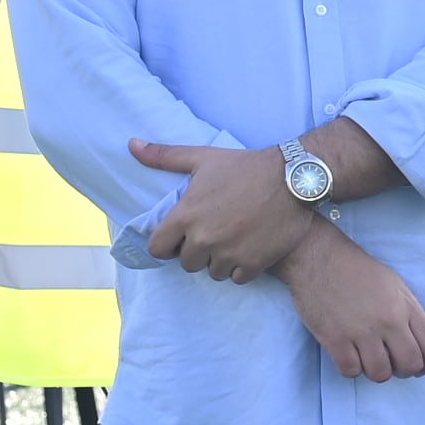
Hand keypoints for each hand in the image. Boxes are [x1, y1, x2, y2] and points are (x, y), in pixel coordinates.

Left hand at [133, 139, 318, 283]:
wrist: (293, 178)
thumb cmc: (245, 166)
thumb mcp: (203, 158)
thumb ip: (164, 156)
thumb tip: (132, 145)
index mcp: (186, 216)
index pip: (158, 249)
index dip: (168, 244)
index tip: (181, 237)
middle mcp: (203, 239)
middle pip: (187, 264)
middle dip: (197, 252)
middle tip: (214, 235)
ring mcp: (229, 253)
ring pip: (213, 272)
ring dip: (220, 261)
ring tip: (233, 241)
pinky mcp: (254, 263)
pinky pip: (237, 278)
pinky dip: (242, 268)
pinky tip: (250, 249)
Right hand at [284, 224, 424, 382]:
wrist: (319, 257)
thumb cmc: (357, 270)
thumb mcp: (395, 285)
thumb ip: (409, 313)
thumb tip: (416, 342)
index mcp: (405, 307)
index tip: (419, 367)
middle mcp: (388, 321)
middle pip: (410, 365)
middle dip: (403, 371)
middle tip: (391, 363)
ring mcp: (361, 332)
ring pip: (381, 374)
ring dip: (376, 371)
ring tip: (368, 357)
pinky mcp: (335, 339)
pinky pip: (351, 372)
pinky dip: (351, 368)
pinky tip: (349, 355)